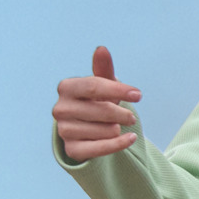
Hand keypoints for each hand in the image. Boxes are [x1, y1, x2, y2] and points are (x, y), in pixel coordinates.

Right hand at [53, 46, 141, 161]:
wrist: (86, 130)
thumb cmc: (96, 101)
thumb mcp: (102, 85)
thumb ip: (103, 69)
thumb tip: (102, 49)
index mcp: (67, 87)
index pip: (94, 86)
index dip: (118, 90)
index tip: (138, 95)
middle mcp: (60, 109)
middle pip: (101, 110)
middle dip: (122, 114)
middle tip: (132, 117)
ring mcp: (64, 130)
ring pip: (104, 130)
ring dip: (117, 129)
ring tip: (116, 126)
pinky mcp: (71, 150)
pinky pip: (100, 149)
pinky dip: (118, 144)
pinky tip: (130, 138)